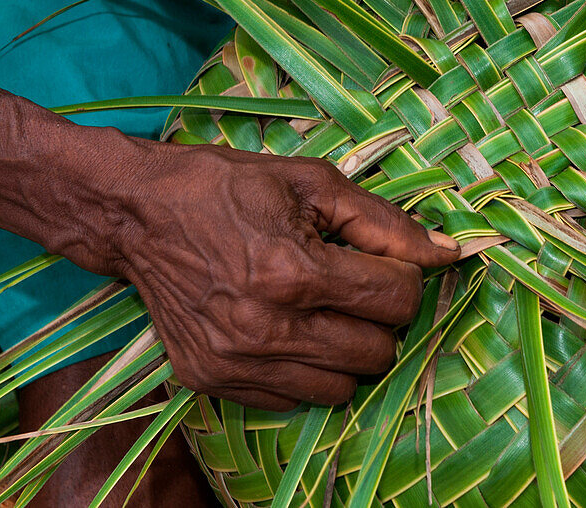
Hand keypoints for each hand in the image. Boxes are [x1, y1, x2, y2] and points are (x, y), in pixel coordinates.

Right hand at [59, 140, 459, 409]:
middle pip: (377, 352)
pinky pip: (293, 400)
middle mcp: (266, 328)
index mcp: (294, 272)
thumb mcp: (312, 184)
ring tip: (326, 312)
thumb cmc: (227, 187)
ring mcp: (235, 363)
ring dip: (350, 350)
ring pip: (342, 388)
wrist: (136, 214)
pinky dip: (307, 372)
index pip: (396, 300)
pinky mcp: (211, 381)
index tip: (384, 263)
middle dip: (382, 317)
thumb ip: (385, 222)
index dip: (404, 277)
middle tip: (358, 287)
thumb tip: (448, 252)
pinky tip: (290, 331)